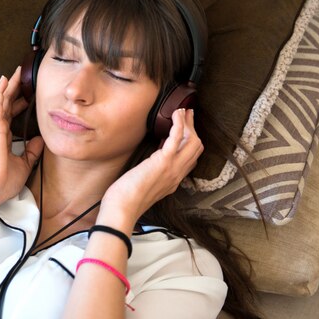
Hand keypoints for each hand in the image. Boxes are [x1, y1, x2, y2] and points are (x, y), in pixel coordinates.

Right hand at [0, 67, 43, 205]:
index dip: (19, 105)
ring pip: (3, 101)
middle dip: (14, 90)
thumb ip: (31, 151)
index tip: (27, 97)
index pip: (11, 117)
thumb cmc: (4, 181)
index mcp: (4, 139)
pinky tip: (4, 79)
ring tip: (15, 72)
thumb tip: (39, 140)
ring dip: (9, 86)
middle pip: (7, 105)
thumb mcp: (24, 164)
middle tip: (21, 77)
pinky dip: (0, 91)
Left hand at [99, 108, 202, 230]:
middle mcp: (177, 174)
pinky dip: (179, 123)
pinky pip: (177, 137)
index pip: (191, 160)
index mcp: (173, 181)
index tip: (185, 130)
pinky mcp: (163, 161)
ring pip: (192, 141)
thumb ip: (151, 174)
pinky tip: (177, 113)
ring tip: (183, 111)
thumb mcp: (144, 185)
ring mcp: (173, 168)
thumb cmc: (126, 199)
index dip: (190, 143)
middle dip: (193, 129)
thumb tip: (149, 162)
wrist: (123, 208)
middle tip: (188, 115)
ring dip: (188, 123)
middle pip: (196, 148)